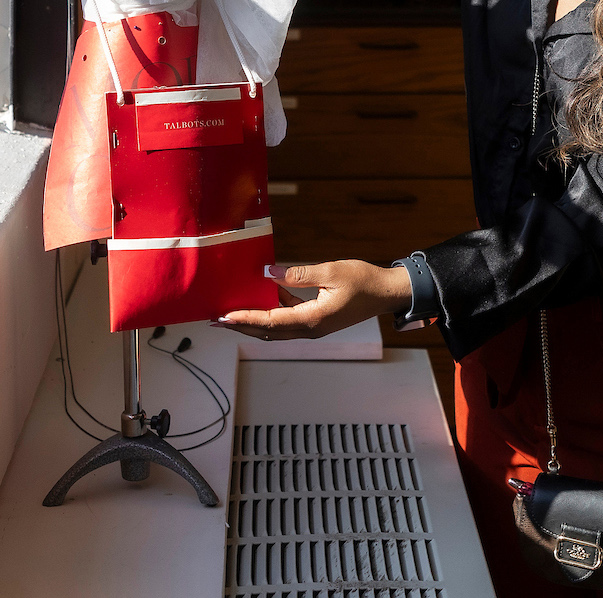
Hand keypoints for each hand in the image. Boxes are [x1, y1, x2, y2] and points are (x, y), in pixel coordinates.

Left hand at [213, 261, 412, 340]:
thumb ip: (298, 273)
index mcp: (313, 319)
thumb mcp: (330, 271)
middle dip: (241, 325)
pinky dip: (271, 312)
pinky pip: (288, 320)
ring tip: (231, 313)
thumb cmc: (363, 281)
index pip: (271, 322)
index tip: (224, 316)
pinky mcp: (316, 320)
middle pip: (268, 331)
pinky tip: (262, 298)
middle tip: (216, 320)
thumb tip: (269, 272)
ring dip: (253, 321)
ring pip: (276, 328)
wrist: (386, 293)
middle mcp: (310, 329)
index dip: (246, 318)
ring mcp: (313, 327)